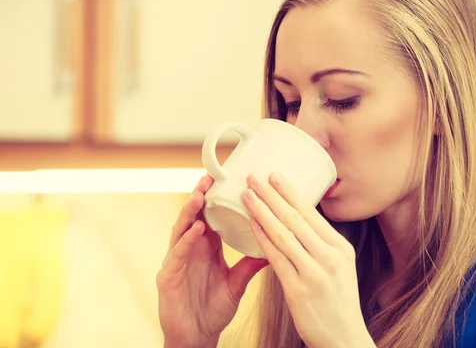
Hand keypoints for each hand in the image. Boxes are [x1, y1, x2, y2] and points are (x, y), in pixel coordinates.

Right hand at [157, 175, 268, 347]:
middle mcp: (190, 249)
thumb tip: (274, 247)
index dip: (214, 197)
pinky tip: (197, 230)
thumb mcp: (236, 283)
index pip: (209, 216)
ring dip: (190, 212)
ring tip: (201, 195)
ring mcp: (177, 261)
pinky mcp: (168, 277)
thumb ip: (250, 264)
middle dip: (200, 196)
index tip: (225, 178)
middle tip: (209, 177)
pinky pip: (177, 255)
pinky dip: (186, 241)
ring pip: (181, 230)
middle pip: (193, 217)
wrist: (197, 337)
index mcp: (206, 247)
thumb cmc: (213, 309)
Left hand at [243, 173, 375, 347]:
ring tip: (247, 195)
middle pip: (294, 219)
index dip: (290, 192)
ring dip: (262, 211)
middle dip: (271, 195)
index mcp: (341, 248)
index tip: (275, 176)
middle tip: (254, 177)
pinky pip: (275, 258)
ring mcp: (314, 274)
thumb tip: (299, 220)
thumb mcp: (340, 267)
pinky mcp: (298, 291)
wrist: (343, 338)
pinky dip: (262, 238)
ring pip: (282, 234)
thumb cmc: (338, 301)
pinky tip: (251, 225)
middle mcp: (329, 257)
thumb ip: (322, 245)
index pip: (311, 213)